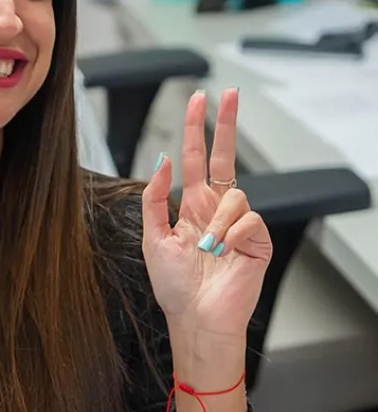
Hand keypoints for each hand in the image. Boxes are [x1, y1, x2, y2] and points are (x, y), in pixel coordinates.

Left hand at [141, 89, 272, 340]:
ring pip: (235, 194)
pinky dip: (233, 234)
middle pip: (225, 158)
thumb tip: (164, 160)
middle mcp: (218, 210)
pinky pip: (248, 219)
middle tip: (229, 93)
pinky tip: (225, 252)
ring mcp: (240, 224)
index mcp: (194, 207)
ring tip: (207, 248)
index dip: (198, 129)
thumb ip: (156, 198)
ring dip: (217, 221)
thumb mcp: (153, 237)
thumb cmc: (174, 285)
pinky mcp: (258, 240)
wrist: (194, 318)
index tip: (199, 99)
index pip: (198, 160)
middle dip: (226, 125)